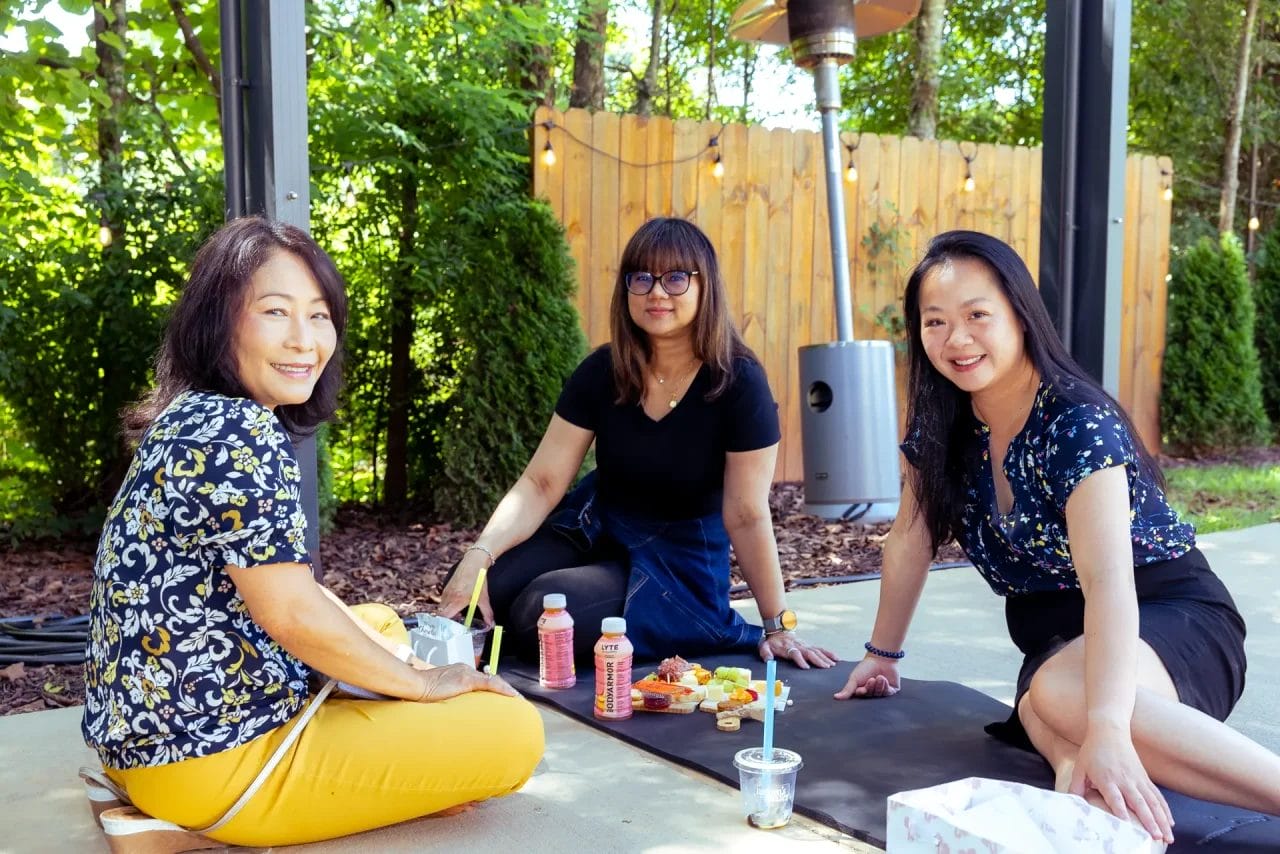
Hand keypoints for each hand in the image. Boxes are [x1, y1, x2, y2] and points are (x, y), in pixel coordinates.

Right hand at [415, 663, 518, 701]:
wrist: (414, 685)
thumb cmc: (420, 692)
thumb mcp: (437, 694)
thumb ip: (447, 697)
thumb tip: (452, 711)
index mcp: (459, 672)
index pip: (482, 679)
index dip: (495, 688)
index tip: (503, 697)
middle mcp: (465, 669)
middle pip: (490, 679)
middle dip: (504, 689)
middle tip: (515, 700)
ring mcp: (466, 674)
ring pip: (493, 681)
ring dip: (507, 691)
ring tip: (518, 700)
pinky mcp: (467, 680)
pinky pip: (490, 683)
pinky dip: (503, 689)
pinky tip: (513, 696)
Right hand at [436, 552, 493, 624]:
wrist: (473, 562)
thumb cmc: (478, 579)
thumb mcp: (483, 598)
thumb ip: (487, 613)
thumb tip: (491, 624)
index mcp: (457, 600)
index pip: (444, 617)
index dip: (445, 625)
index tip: (450, 630)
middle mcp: (448, 596)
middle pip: (441, 614)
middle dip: (446, 620)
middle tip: (454, 624)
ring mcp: (446, 591)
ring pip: (441, 607)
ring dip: (447, 612)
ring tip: (456, 615)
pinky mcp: (446, 587)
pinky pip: (443, 600)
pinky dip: (447, 605)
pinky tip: (456, 605)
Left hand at [758, 631, 837, 668]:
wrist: (779, 631)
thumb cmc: (772, 642)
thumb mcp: (765, 647)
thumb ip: (765, 653)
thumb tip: (768, 660)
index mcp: (788, 647)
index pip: (795, 653)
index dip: (800, 660)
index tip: (806, 667)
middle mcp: (799, 646)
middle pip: (809, 652)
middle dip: (818, 660)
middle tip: (825, 667)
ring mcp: (806, 645)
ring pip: (817, 651)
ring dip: (825, 658)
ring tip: (832, 665)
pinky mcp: (810, 645)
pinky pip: (821, 649)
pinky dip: (829, 653)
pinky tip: (836, 658)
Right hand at [834, 655, 900, 698]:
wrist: (881, 657)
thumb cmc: (866, 666)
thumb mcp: (854, 678)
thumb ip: (847, 689)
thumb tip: (835, 697)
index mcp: (862, 690)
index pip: (861, 696)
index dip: (862, 693)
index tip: (861, 689)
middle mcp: (872, 692)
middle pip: (871, 696)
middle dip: (871, 688)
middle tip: (871, 679)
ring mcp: (882, 691)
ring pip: (879, 695)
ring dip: (878, 686)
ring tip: (879, 677)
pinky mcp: (892, 689)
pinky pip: (888, 693)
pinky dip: (886, 687)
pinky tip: (883, 678)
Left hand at [1069, 724, 1173, 843]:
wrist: (1110, 731)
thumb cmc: (1093, 751)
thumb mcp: (1080, 767)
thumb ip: (1076, 787)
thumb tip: (1073, 804)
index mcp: (1107, 778)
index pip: (1115, 797)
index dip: (1121, 810)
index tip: (1128, 824)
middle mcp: (1125, 780)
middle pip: (1139, 803)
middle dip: (1149, 821)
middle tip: (1156, 837)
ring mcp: (1137, 779)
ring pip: (1153, 802)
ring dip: (1162, 821)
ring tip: (1168, 837)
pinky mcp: (1145, 777)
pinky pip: (1157, 796)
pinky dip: (1165, 810)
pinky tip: (1171, 822)